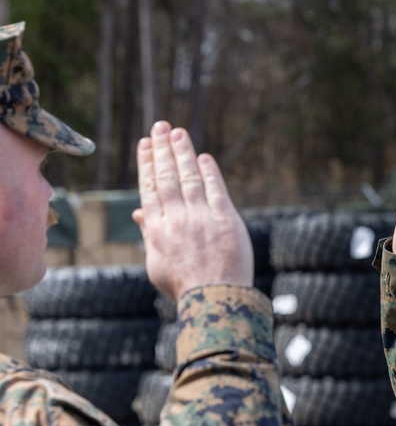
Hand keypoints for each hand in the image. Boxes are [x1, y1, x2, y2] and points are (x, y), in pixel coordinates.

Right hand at [132, 121, 252, 299]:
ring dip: (183, 153)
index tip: (145, 144)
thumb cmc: (185, 285)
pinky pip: (215, 190)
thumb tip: (141, 213)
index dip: (147, 164)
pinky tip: (204, 157)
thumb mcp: (157, 264)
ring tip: (178, 133)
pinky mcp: (225, 220)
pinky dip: (209, 172)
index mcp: (156, 230)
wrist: (214, 298)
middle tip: (160, 127)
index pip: (149, 188)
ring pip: (189, 178)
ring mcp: (201, 218)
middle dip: (162, 150)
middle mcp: (176, 219)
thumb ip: (150, 236)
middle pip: (167, 177)